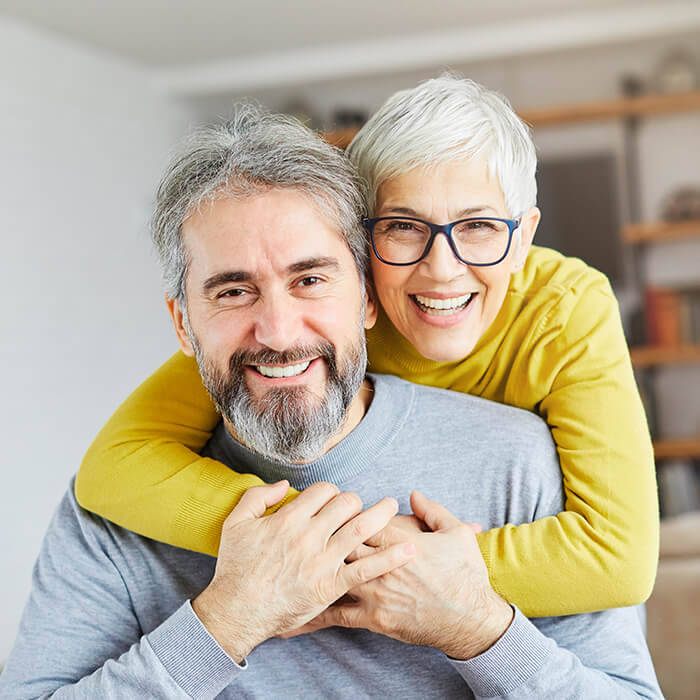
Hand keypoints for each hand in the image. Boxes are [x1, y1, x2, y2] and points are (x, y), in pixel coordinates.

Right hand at [192, 480, 415, 661]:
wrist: (236, 611)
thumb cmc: (236, 567)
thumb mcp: (236, 522)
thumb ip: (259, 496)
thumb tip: (285, 485)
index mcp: (290, 518)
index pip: (324, 491)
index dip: (331, 492)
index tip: (331, 501)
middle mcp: (310, 535)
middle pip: (346, 504)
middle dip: (355, 501)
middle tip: (358, 506)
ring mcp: (323, 560)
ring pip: (361, 527)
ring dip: (382, 514)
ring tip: (393, 506)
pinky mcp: (331, 585)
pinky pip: (367, 568)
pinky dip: (390, 557)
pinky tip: (408, 548)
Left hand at [282, 491, 511, 659]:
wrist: (471, 619)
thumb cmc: (464, 574)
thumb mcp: (455, 533)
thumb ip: (431, 511)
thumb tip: (412, 495)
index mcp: (397, 538)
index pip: (359, 518)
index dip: (342, 511)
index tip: (329, 506)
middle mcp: (379, 563)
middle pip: (338, 541)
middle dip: (319, 534)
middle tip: (300, 530)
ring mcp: (374, 591)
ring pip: (332, 574)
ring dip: (307, 568)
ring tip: (278, 564)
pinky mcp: (373, 617)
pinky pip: (336, 616)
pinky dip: (311, 616)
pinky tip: (289, 618)